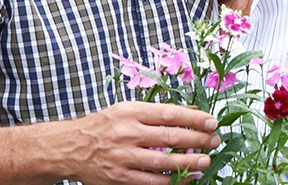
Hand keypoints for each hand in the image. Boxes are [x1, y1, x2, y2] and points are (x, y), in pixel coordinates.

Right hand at [51, 101, 219, 184]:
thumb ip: (157, 112)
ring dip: (190, 162)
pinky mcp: (121, 178)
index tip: (212, 122)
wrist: (71, 147)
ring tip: (207, 160)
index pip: (169, 113)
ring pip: (164, 162)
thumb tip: (191, 113)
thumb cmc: (104, 125)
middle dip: (197, 139)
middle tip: (215, 140)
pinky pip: (152, 182)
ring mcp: (124, 157)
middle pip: (170, 137)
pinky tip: (188, 178)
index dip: (194, 118)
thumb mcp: (127, 109)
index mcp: (131, 112)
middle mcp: (128, 133)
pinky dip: (173, 181)